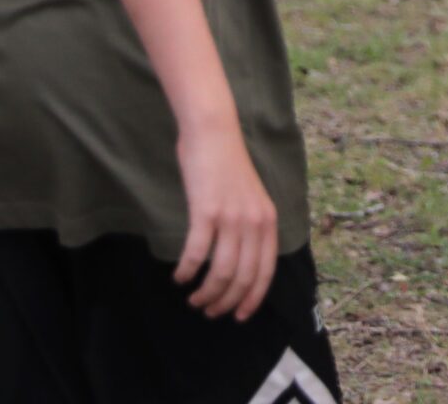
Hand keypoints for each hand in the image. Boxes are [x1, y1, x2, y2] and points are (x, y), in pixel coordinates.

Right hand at [173, 120, 277, 321]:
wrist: (214, 132)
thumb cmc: (227, 165)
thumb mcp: (251, 198)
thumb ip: (251, 227)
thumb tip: (241, 263)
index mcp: (268, 221)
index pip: (265, 273)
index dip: (252, 299)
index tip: (239, 316)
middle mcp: (254, 223)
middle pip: (242, 278)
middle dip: (226, 302)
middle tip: (209, 311)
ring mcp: (231, 217)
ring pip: (221, 272)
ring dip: (206, 293)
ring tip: (193, 299)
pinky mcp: (206, 211)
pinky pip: (197, 253)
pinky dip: (187, 271)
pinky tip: (179, 276)